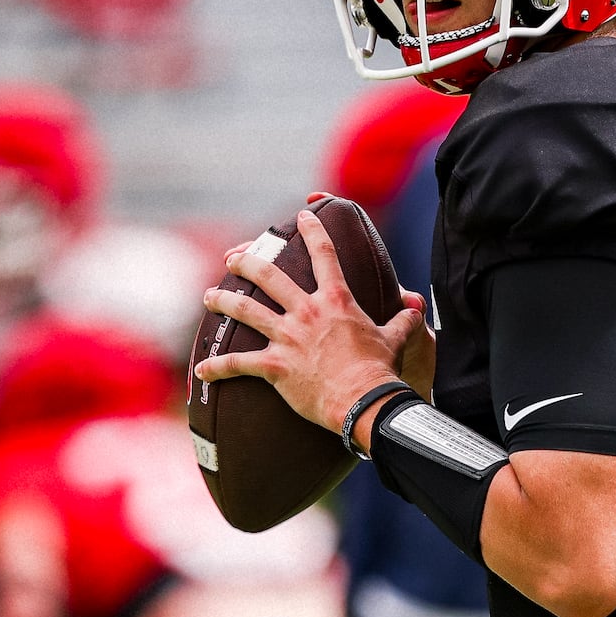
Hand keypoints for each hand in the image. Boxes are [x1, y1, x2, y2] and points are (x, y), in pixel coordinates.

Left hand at [195, 210, 430, 441]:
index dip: (313, 230)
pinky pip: (238, 364)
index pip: (324, 254)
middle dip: (246, 262)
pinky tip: (200, 371)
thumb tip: (415, 310)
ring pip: (244, 310)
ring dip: (223, 301)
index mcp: (335, 300)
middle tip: (232, 259)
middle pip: (269, 276)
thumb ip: (402, 321)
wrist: (365, 401)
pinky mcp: (274, 366)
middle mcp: (307, 312)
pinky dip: (216, 368)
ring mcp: (288, 337)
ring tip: (208, 296)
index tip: (303, 215)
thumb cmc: (380, 370)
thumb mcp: (395, 339)